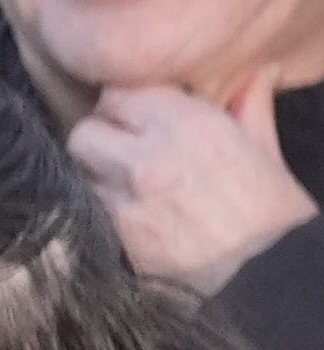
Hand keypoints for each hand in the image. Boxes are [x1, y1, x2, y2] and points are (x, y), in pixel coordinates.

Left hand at [69, 78, 320, 293]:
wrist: (264, 277)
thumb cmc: (271, 214)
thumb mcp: (267, 154)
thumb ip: (250, 108)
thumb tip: (259, 73)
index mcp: (190, 125)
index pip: (118, 94)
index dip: (121, 106)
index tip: (131, 118)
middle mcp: (148, 156)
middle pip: (86, 132)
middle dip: (98, 139)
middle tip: (118, 152)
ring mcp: (125, 198)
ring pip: (78, 172)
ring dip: (93, 175)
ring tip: (121, 186)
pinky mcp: (113, 236)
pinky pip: (86, 210)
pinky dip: (95, 209)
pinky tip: (120, 217)